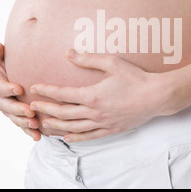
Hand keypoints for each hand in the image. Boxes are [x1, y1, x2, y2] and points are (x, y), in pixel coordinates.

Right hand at [0, 43, 40, 140]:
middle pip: (6, 106)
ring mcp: (9, 109)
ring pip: (15, 118)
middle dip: (18, 109)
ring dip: (24, 122)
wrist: (18, 71)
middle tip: (30, 111)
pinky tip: (38, 136)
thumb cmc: (8, 61)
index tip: (19, 88)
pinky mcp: (19, 116)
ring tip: (35, 123)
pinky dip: (29, 132)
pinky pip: (22, 126)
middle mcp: (0, 98)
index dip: (7, 88)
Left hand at [30, 50, 169, 142]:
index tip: (35, 87)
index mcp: (93, 95)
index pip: (63, 94)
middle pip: (64, 113)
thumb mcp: (112, 63)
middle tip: (33, 106)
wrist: (157, 96)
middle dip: (46, 108)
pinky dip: (76, 137)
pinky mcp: (112, 129)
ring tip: (44, 122)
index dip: (47, 91)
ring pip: (74, 127)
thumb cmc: (136, 77)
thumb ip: (89, 59)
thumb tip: (69, 54)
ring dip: (57, 125)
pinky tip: (68, 137)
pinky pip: (90, 136)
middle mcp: (95, 112)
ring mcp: (103, 123)